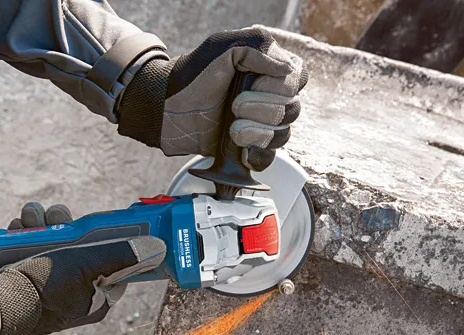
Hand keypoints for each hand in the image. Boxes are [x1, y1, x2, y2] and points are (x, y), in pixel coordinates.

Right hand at [0, 202, 165, 334]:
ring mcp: (45, 288)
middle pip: (76, 248)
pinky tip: (16, 227)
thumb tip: (158, 248)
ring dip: (39, 224)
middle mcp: (72, 295)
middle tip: (53, 215)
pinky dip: (21, 234)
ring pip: (50, 243)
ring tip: (29, 218)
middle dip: (63, 225)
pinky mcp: (21, 278)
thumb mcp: (88, 265)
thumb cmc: (44, 289)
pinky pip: (27, 249)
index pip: (109, 262)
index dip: (99, 239)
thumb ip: (123, 254)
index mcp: (95, 300)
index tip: (88, 223)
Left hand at [117, 26, 307, 170]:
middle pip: (292, 110)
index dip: (277, 85)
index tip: (249, 82)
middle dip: (263, 109)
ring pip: (283, 135)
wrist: (166, 108)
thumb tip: (287, 70)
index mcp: (269, 70)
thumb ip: (258, 47)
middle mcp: (270, 98)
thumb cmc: (192, 75)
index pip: (297, 80)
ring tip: (232, 129)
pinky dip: (258, 155)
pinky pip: (268, 158)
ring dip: (258, 132)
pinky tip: (242, 150)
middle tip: (234, 106)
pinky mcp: (247, 148)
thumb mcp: (223, 47)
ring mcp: (260, 125)